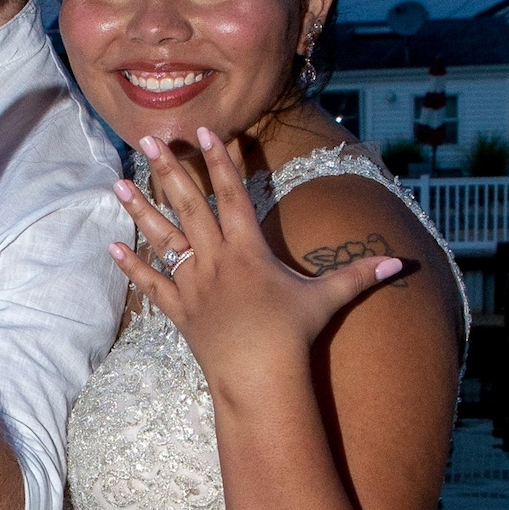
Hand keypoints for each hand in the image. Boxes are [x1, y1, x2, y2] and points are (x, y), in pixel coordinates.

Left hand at [114, 128, 403, 390]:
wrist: (258, 378)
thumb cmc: (292, 337)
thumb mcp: (326, 300)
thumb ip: (358, 275)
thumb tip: (398, 262)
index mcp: (248, 250)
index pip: (234, 195)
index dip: (221, 161)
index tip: (206, 131)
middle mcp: (216, 260)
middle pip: (190, 205)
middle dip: (171, 169)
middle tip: (152, 138)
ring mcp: (193, 284)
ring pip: (163, 239)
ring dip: (140, 210)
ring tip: (118, 184)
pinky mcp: (179, 310)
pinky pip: (150, 284)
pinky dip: (131, 266)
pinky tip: (110, 246)